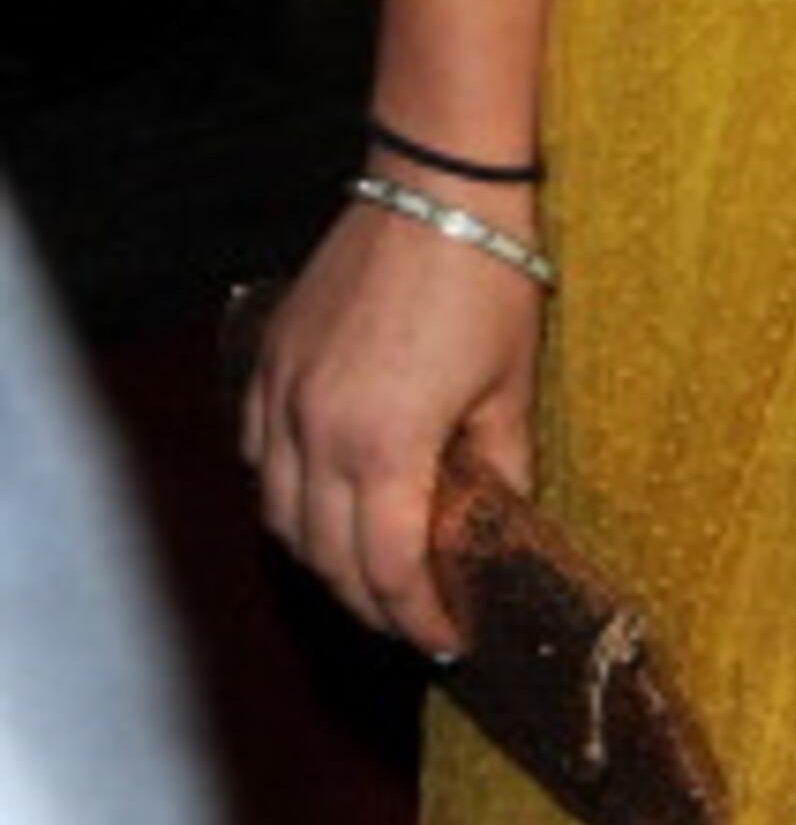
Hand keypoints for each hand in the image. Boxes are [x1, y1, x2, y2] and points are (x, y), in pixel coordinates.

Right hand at [243, 194, 545, 654]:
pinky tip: (315, 498)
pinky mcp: (269, 362)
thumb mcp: (511, 382)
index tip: (448, 639)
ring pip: (279, 514)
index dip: (418, 617)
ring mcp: (283, 397)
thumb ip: (502, 465)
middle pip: (327, 556)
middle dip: (370, 601)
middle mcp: (319, 433)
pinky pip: (255, 452)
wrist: (438, 185)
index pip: (389, 570)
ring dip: (320, 554)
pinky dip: (281, 491)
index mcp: (386, 447)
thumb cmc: (489, 279)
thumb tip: (502, 524)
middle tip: (410, 615)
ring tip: (366, 569)